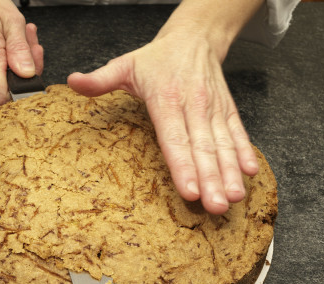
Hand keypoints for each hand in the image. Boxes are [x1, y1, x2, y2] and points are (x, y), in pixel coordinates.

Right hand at [0, 0, 43, 105]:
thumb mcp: (10, 20)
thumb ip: (20, 49)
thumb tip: (28, 74)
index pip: (4, 98)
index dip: (23, 93)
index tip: (33, 76)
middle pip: (13, 86)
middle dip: (28, 66)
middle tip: (29, 42)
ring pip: (10, 77)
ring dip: (21, 59)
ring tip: (20, 36)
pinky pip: (2, 71)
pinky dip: (12, 58)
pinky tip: (12, 41)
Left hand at [68, 0, 261, 214]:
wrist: (194, 38)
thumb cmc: (156, 59)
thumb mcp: (125, 64)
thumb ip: (100, 79)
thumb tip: (72, 82)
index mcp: (166, 99)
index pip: (175, 138)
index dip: (182, 165)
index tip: (189, 190)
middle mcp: (194, 106)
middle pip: (202, 148)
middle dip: (211, 180)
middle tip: (216, 206)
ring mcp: (214, 109)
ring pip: (223, 145)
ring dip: (230, 173)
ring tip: (234, 197)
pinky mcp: (228, 110)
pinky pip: (238, 133)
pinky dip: (245, 152)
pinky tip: (251, 173)